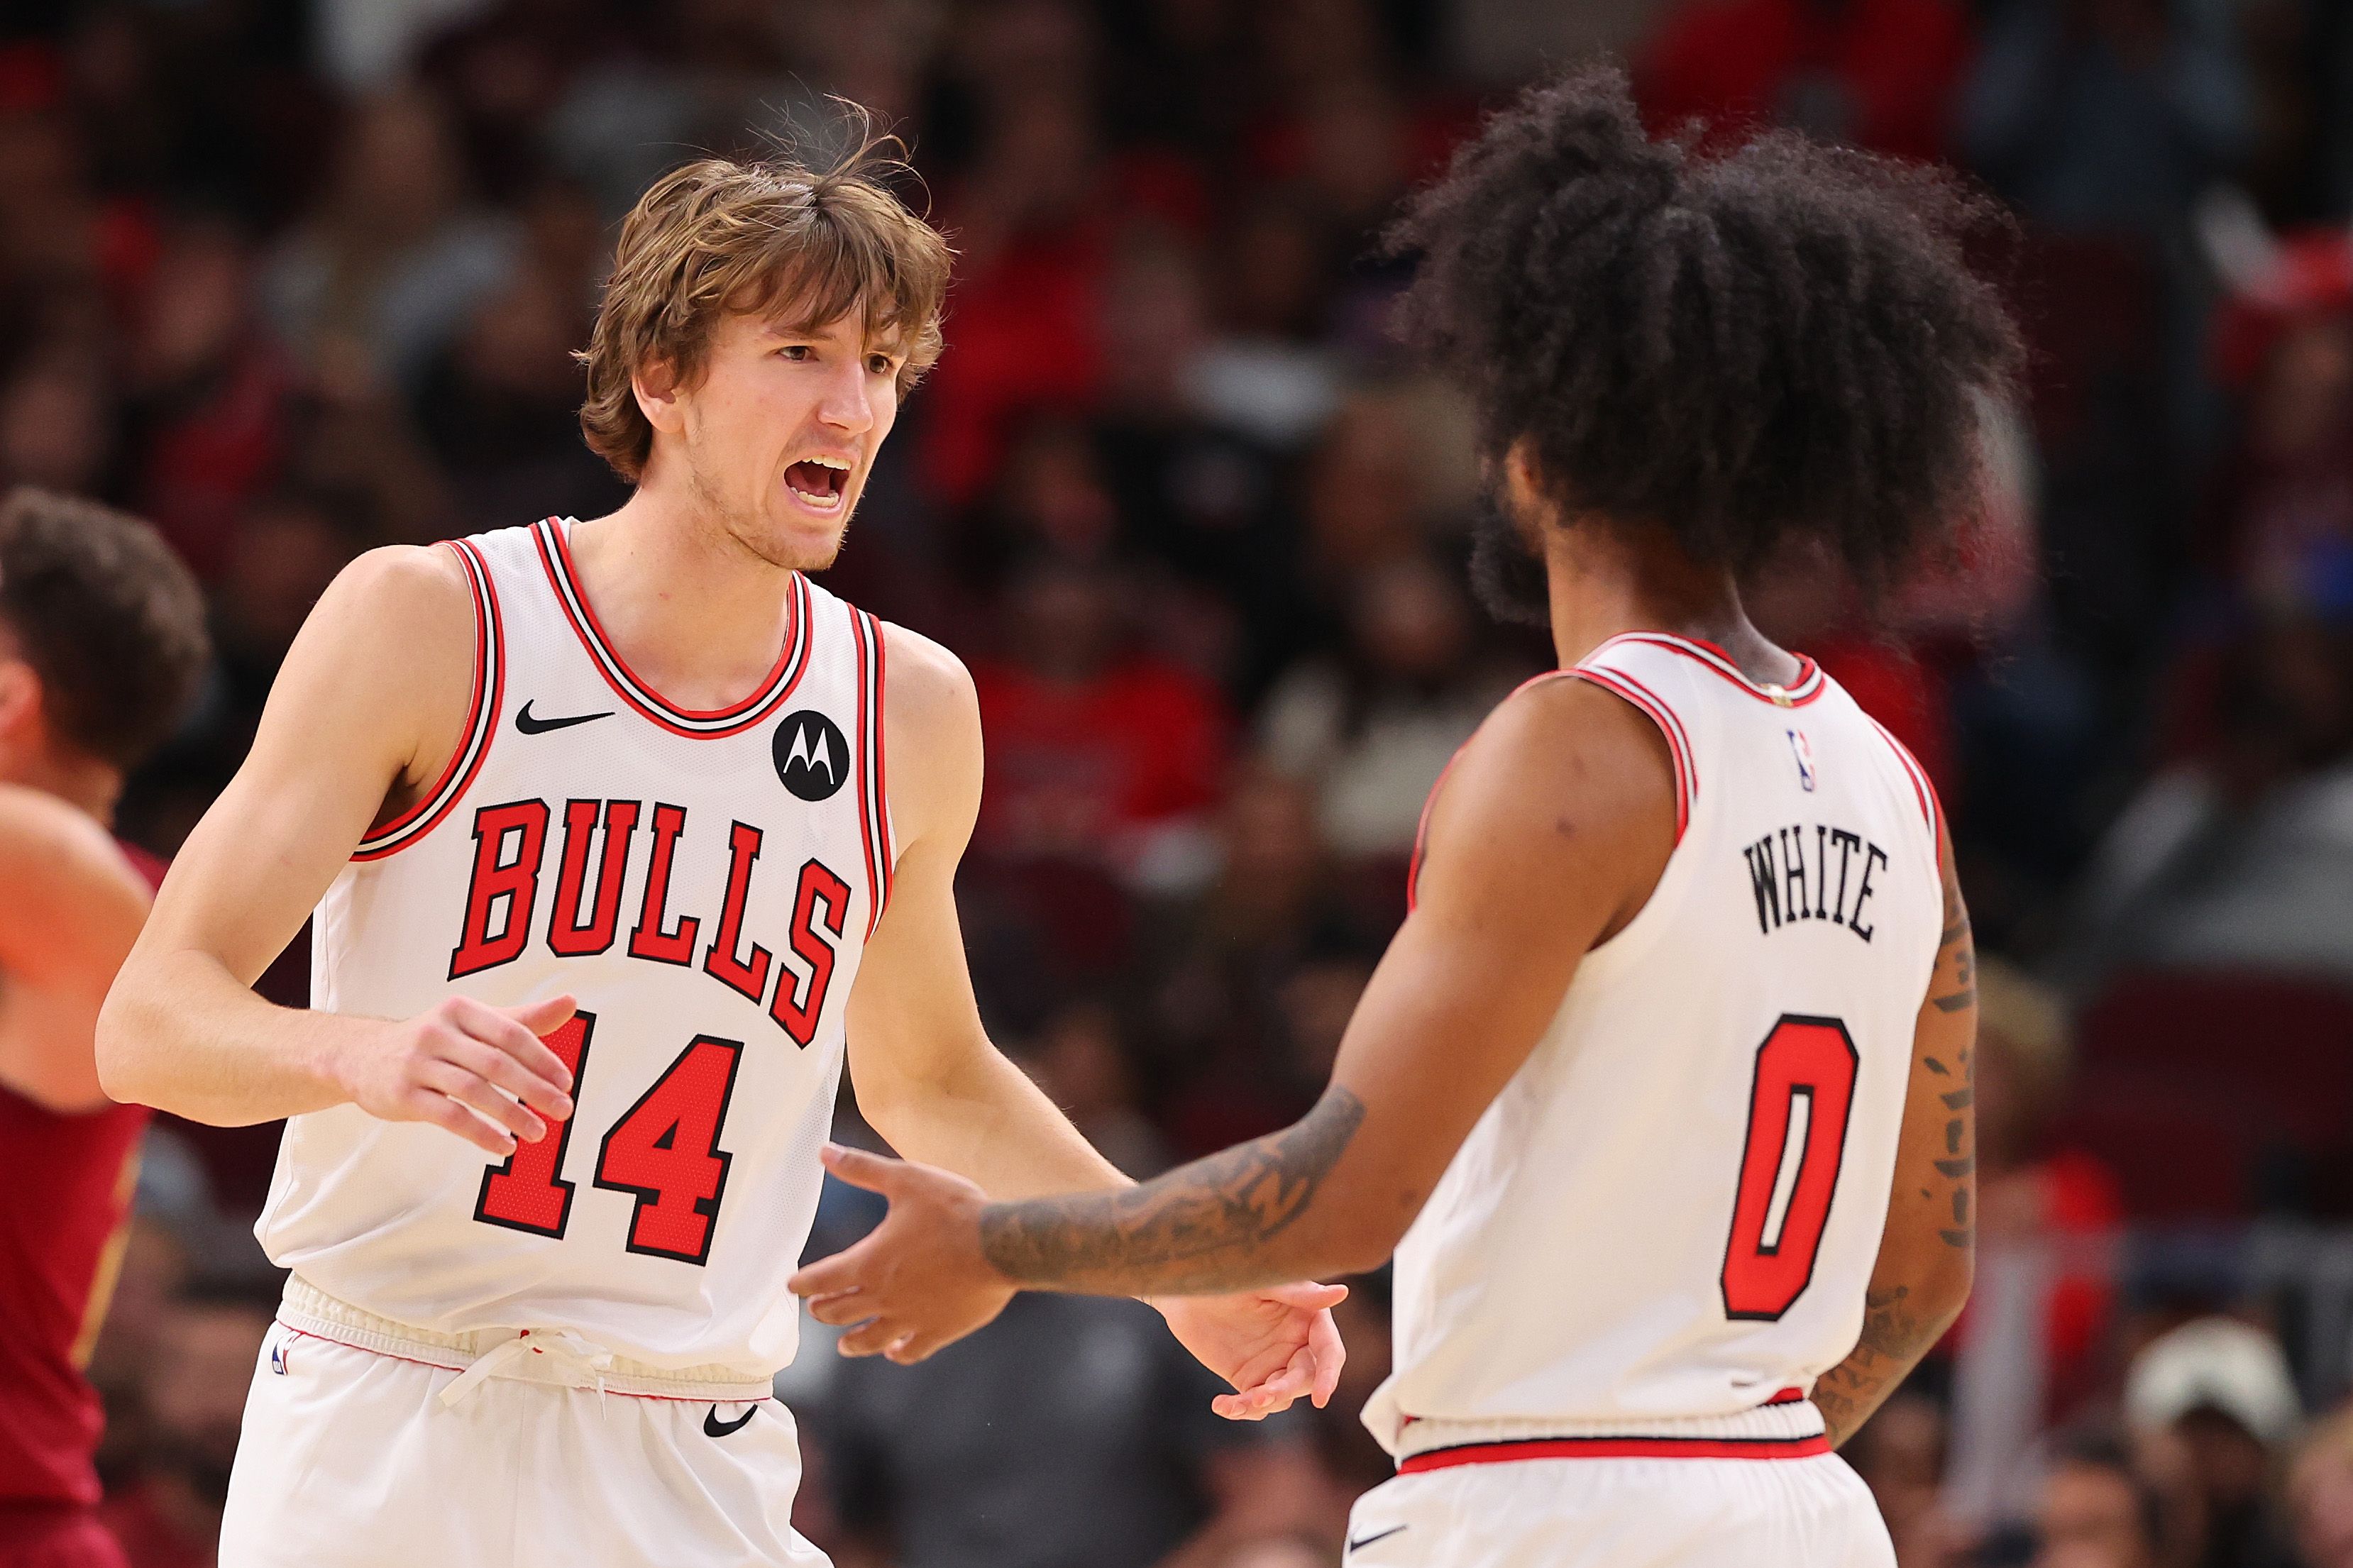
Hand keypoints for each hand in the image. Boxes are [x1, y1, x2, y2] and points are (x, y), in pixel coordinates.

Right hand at [329, 994, 577, 1155]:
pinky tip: (505, 1146)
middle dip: (535, 1089)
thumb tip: (572, 1002)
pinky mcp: (404, 1095)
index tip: (567, 1083)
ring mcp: (418, 1064)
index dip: (542, 1059)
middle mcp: (438, 1032)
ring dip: (512, 1114)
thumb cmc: (435, 1040)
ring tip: (539, 1133)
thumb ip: (523, 1019)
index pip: (511, 1034)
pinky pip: (450, 1117)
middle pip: (496, 1063)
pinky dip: (481, 1133)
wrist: (361, 1056)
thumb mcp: (474, 1023)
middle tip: (565, 1110)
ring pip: (474, 1091)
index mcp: (461, 1010)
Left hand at [789, 1145, 1011, 1362]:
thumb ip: (863, 1168)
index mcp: (869, 1262)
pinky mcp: (939, 1330)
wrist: (1001, 1245)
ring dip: (852, 1341)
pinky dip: (898, 1352)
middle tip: (816, 1308)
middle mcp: (883, 1296)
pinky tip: (895, 1351)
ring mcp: (910, 1318)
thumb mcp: (906, 1179)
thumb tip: (824, 1152)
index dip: (802, 1282)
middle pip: (839, 1311)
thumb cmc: (954, 1209)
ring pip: (869, 1339)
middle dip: (823, 1309)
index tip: (792, 1285)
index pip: (822, 1278)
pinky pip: (911, 1351)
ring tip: (844, 1344)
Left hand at [1155, 1284, 1347, 1419]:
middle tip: (1259, 1396)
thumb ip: (1299, 1294)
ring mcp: (1274, 1365)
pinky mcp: (1250, 1379)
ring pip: (1281, 1397)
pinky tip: (1220, 1405)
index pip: (1329, 1352)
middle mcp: (1296, 1345)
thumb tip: (1342, 1293)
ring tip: (1234, 1404)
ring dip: (1261, 1404)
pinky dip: (1240, 1410)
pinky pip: (1254, 1404)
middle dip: (1285, 1391)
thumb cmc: (1229, 1277)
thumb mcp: (1263, 1284)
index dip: (1328, 1375)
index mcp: (1309, 1319)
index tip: (1321, 1397)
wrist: (1187, 1291)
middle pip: (1305, 1379)